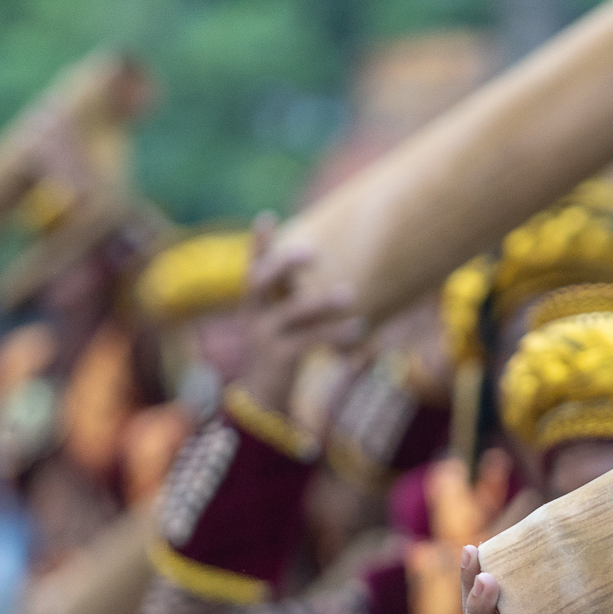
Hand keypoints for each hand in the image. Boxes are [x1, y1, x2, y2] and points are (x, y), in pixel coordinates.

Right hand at [235, 212, 364, 418]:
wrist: (263, 396)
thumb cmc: (278, 348)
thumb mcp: (280, 319)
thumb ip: (289, 294)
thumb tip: (309, 257)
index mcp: (252, 303)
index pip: (254, 267)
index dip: (259, 244)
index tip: (267, 217)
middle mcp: (252, 316)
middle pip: (260, 282)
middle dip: (283, 263)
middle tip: (312, 250)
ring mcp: (264, 337)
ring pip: (292, 313)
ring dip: (321, 302)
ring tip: (349, 294)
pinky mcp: (279, 359)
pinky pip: (309, 342)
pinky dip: (336, 334)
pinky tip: (360, 328)